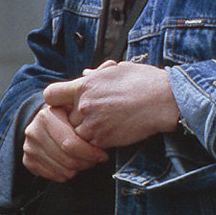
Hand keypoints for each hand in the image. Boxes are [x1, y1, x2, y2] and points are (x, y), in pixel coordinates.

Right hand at [22, 102, 108, 181]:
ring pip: (63, 171)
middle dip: (87, 162)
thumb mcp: (75, 105)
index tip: (102, 154)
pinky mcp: (28, 161)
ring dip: (78, 169)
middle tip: (96, 159)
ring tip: (84, 160)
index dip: (91, 153)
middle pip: (68, 160)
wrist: (46, 119)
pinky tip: (72, 164)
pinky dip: (67, 174)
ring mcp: (29, 147)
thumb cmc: (67, 114)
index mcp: (46, 116)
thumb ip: (84, 111)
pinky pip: (54, 177)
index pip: (70, 144)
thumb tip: (100, 126)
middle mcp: (33, 132)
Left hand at [43, 61, 179, 149]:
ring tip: (106, 122)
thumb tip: (84, 74)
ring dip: (86, 130)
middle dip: (77, 116)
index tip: (65, 102)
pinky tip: (112, 131)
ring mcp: (93, 124)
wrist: (163, 101)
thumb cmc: (143, 81)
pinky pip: (90, 144)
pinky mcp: (104, 140)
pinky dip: (97, 141)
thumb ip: (96, 74)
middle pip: (66, 116)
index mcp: (84, 85)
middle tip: (95, 113)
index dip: (56, 99)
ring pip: (76, 133)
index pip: (51, 95)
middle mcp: (84, 106)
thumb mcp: (116, 70)